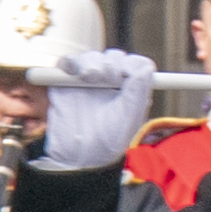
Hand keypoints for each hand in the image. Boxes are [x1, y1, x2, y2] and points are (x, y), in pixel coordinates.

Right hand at [32, 47, 155, 171]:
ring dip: (92, 62)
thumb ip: (139, 90)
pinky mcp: (65, 83)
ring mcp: (87, 82)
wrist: (78, 154)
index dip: (132, 64)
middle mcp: (110, 85)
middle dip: (111, 63)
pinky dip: (70, 63)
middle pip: (114, 57)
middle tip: (108, 78)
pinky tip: (74, 73)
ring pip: (92, 57)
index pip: (135, 64)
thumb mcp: (130, 116)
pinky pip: (67, 63)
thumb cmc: (107, 141)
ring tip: (89, 77)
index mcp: (130, 91)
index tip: (127, 74)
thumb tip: (145, 66)